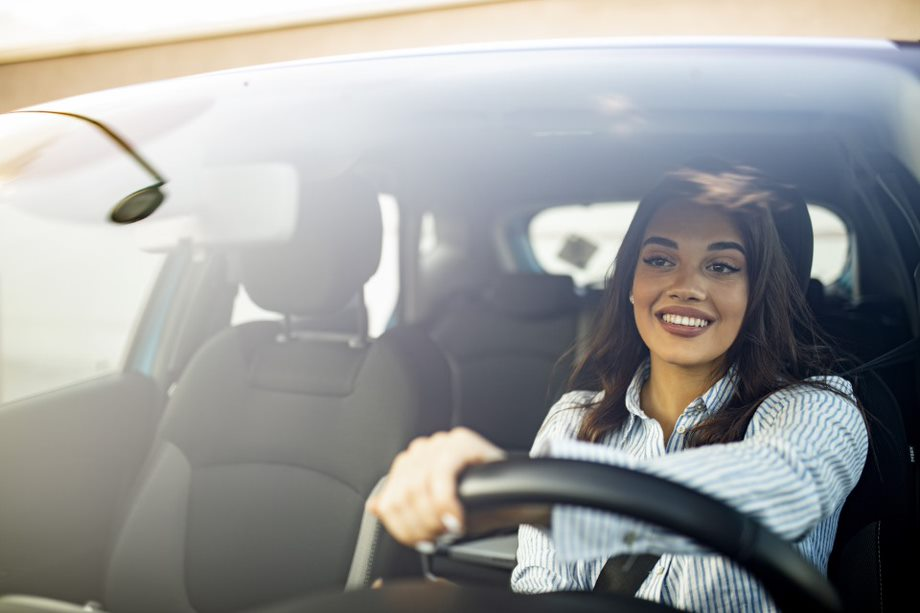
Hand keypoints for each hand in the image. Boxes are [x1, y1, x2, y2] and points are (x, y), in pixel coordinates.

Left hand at [366, 427, 505, 548]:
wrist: (515, 495)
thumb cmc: (476, 503)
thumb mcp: (434, 510)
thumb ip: (404, 506)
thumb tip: (376, 507)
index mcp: (411, 463)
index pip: (390, 498)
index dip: (402, 527)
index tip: (420, 541)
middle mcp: (422, 450)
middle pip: (402, 496)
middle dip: (418, 525)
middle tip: (437, 539)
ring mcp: (441, 443)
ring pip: (418, 488)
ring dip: (433, 518)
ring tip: (449, 530)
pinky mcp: (461, 443)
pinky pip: (442, 478)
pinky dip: (446, 505)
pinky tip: (457, 520)